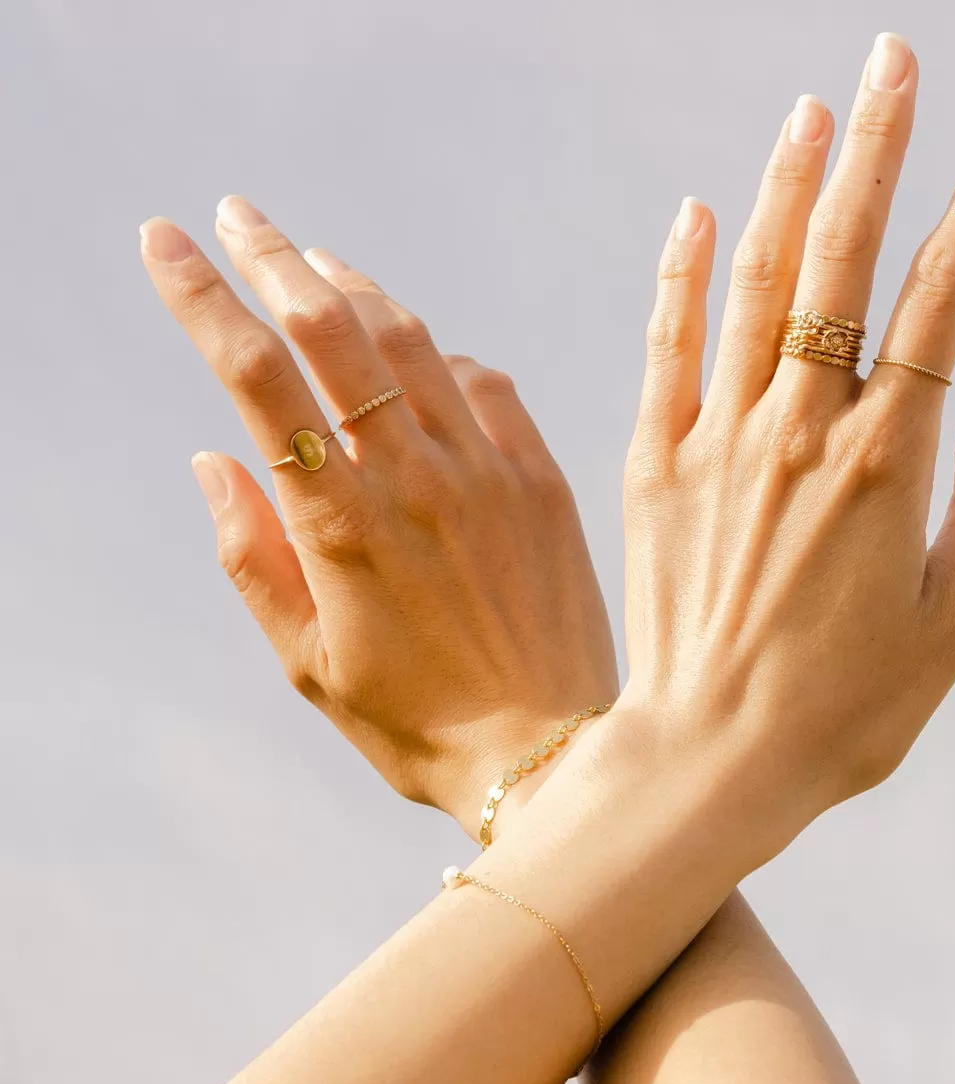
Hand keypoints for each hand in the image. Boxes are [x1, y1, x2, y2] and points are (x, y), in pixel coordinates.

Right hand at [140, 208, 616, 833]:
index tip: (165, 240)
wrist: (546, 754)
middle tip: (241, 215)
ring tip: (318, 265)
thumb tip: (214, 459)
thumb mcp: (308, 664)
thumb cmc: (416, 723)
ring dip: (358, 288)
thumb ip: (254, 558)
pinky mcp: (542, 480)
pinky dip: (444, 358)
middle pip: (334, 330)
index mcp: (341, 525)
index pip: (257, 379)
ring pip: (414, 341)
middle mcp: (414, 479)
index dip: (202, 299)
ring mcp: (487, 471)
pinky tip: (424, 357)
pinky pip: (490, 384)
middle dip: (275, 257)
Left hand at [622, 37, 954, 857]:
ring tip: (815, 109)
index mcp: (885, 469)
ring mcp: (718, 444)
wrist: (708, 758)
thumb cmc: (841, 713)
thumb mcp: (954, 630)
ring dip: (789, 189)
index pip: (943, 304)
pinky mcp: (653, 467)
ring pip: (757, 286)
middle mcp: (799, 435)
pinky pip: (667, 349)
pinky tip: (699, 213)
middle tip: (895, 61)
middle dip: (877, 152)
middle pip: (846, 265)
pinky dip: (683, 277)